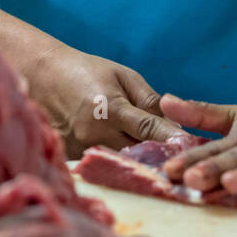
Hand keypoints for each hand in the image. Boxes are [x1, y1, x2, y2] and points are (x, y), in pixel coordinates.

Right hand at [25, 46, 184, 157]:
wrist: (43, 75)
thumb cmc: (87, 71)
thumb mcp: (122, 75)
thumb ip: (149, 100)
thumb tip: (175, 125)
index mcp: (110, 108)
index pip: (149, 129)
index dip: (172, 139)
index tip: (192, 148)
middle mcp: (95, 132)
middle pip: (138, 153)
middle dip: (161, 156)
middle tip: (185, 160)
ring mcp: (81, 148)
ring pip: (122, 164)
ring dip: (142, 164)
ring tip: (163, 165)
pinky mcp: (71, 157)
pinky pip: (103, 165)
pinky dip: (120, 165)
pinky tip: (133, 165)